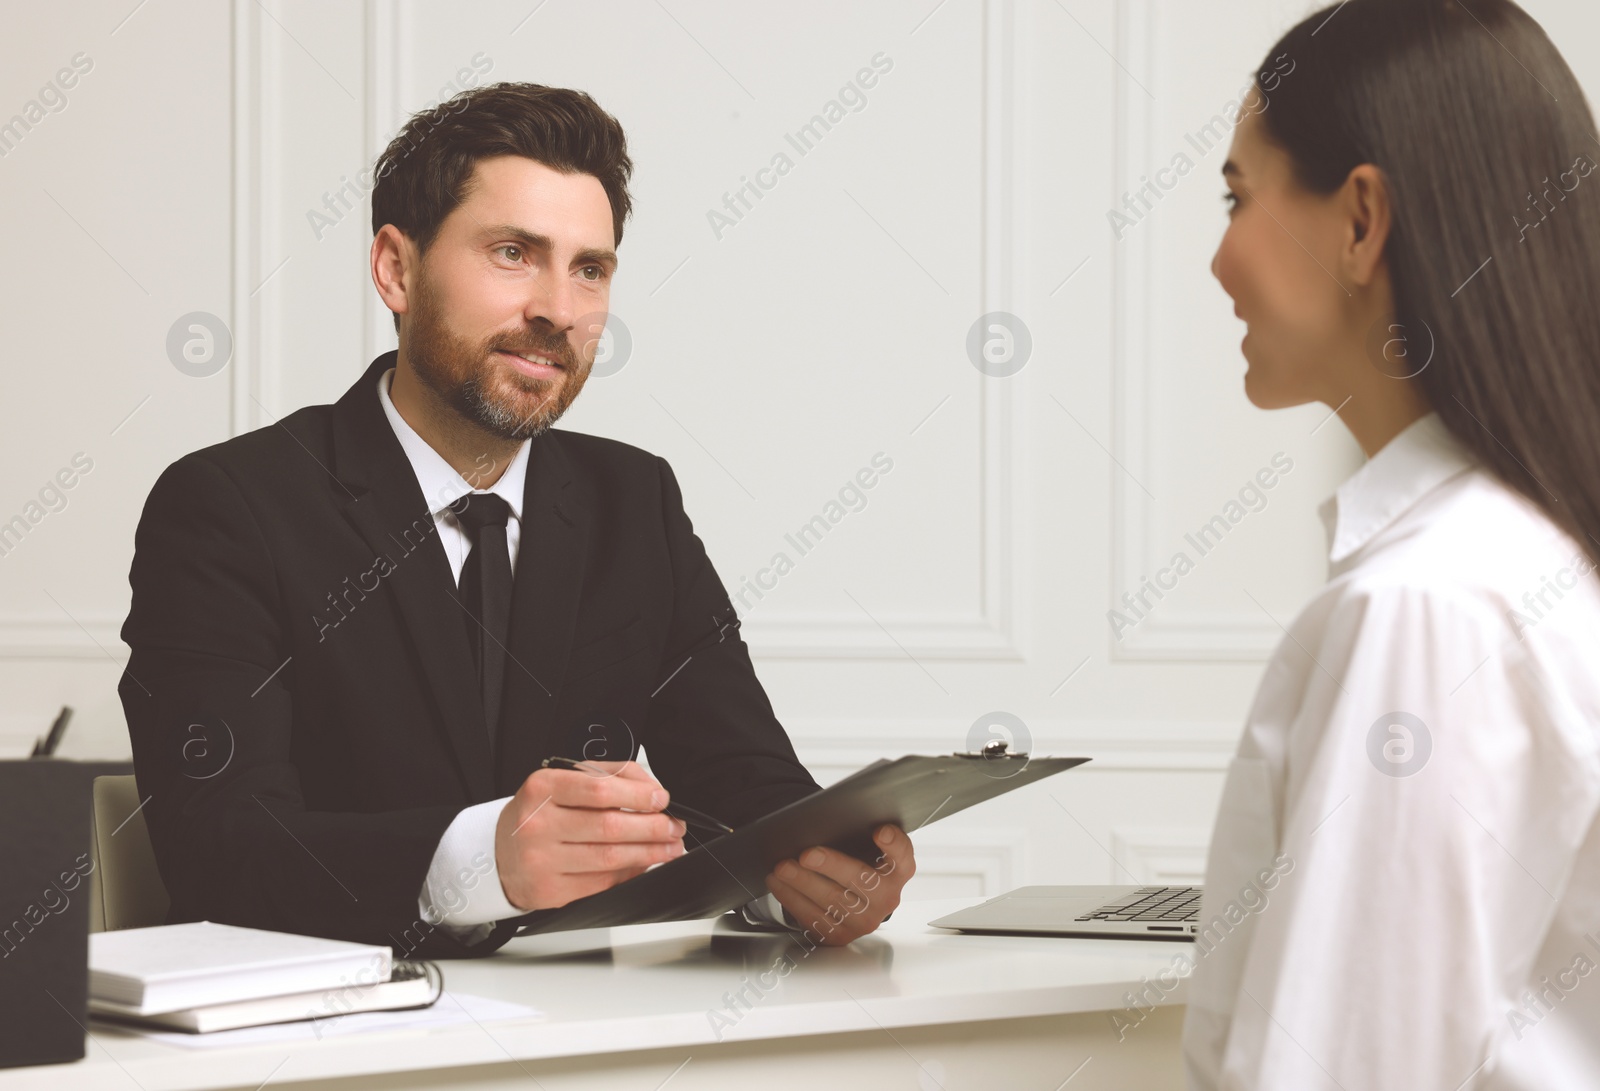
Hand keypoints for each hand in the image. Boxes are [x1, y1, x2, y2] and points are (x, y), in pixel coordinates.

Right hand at [495, 760, 687, 910]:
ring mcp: (542, 861)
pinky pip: (602, 882)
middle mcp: (538, 824)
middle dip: (652, 827)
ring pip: (609, 858)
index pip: (599, 790)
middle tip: (673, 826)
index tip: (661, 798)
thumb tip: (650, 791)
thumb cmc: (538, 813)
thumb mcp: (563, 780)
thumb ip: (608, 776)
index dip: (638, 795)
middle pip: (609, 826)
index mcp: (543, 788)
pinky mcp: (550, 890)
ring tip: (669, 846)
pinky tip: (643, 863)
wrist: (499, 851)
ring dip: (649, 852)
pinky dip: (630, 872)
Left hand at [765, 824, 914, 945]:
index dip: (893, 843)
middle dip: (830, 866)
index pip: (901, 854)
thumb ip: (859, 834)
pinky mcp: (842, 935)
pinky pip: (814, 918)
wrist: (857, 901)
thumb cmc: (859, 863)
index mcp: (898, 870)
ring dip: (803, 883)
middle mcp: (887, 898)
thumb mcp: (867, 848)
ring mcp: (865, 920)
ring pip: (832, 901)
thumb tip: (826, 820)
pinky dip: (792, 899)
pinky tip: (779, 884)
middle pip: (860, 879)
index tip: (880, 832)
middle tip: (806, 854)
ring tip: (782, 867)